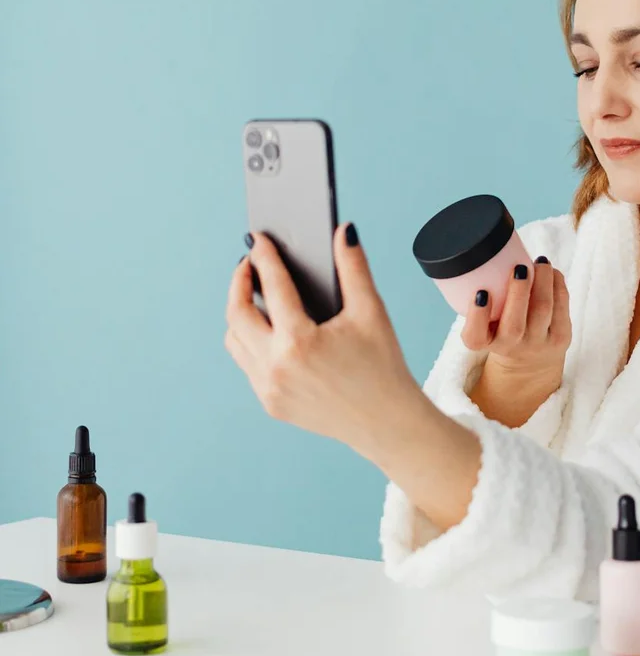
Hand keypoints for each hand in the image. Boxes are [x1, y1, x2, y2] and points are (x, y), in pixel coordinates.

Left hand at [224, 224, 421, 459]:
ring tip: (254, 294)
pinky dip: (251, 341)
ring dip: (240, 313)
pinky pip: (247, 364)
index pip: (272, 286)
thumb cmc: (383, 366)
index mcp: (300, 342)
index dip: (264, 257)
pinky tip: (268, 328)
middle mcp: (276, 367)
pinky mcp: (270, 403)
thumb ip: (353, 267)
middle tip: (248, 264)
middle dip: (239, 282)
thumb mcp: (371, 311)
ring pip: (235, 340)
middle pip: (237, 313)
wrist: (387, 424)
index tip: (257, 239)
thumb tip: (343, 230)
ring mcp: (269, 389)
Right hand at [462, 258, 570, 427]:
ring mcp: (537, 345)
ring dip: (543, 281)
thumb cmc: (501, 329)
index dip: (477, 315)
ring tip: (540, 262)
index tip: (481, 293)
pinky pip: (562, 307)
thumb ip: (483, 298)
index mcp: (484, 342)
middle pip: (514, 326)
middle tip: (519, 267)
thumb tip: (494, 252)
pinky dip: (557, 284)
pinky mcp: (561, 339)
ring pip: (543, 310)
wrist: (529, 362)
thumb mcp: (485, 321)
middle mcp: (509, 347)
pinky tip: (552, 272)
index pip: (474, 336)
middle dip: (518, 292)